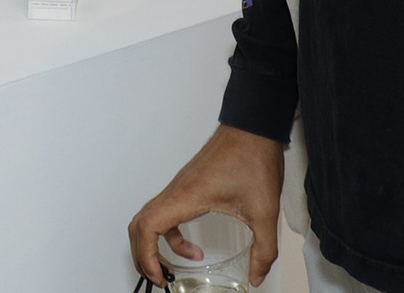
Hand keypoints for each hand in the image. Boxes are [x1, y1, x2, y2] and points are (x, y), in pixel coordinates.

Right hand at [128, 125, 283, 287]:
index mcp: (186, 197)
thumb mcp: (264, 211)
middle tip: (160, 277)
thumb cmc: (253, 157)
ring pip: (149, 218)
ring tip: (170, 267)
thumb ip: (263, 249)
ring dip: (153, 245)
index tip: (159, 276)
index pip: (147, 227)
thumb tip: (257, 275)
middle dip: (143, 256)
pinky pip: (166, 212)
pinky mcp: (188, 185)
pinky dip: (170, 235)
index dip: (146, 256)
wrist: (254, 127)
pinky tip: (194, 247)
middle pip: (139, 225)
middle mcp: (176, 191)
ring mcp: (180, 186)